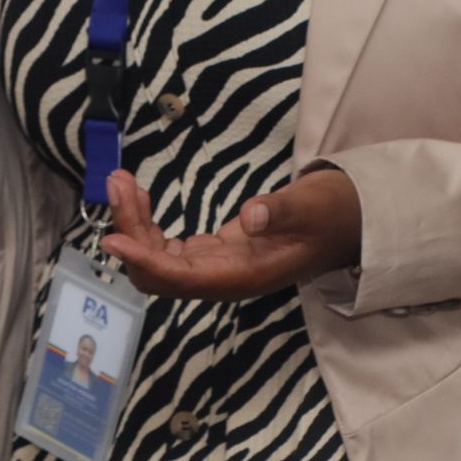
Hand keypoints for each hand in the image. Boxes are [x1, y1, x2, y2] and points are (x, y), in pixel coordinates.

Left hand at [97, 165, 362, 301]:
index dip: (145, 260)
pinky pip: (169, 249)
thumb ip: (280, 212)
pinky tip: (141, 196)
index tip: (113, 238)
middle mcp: (223, 279)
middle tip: (117, 183)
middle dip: (131, 232)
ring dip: (135, 225)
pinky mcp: (214, 255)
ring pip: (159, 260)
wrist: (347, 223)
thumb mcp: (310, 207)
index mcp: (244, 276)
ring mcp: (216, 268)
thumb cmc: (330, 214)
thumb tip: (250, 216)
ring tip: (121, 181)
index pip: (182, 278)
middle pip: (160, 271)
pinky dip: (149, 224)